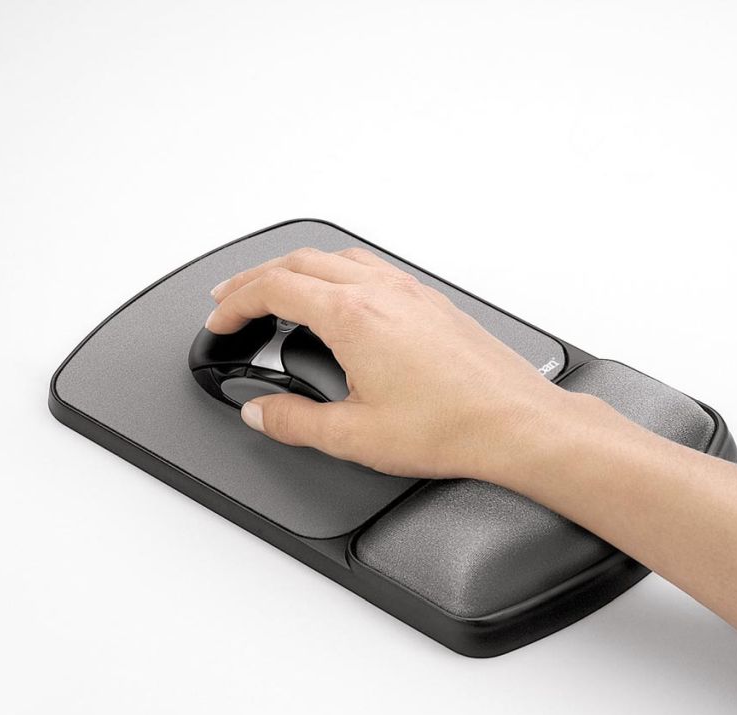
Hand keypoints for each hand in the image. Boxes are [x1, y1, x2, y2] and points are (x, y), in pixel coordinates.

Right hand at [205, 247, 583, 478]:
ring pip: (338, 257)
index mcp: (354, 316)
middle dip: (257, 278)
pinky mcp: (433, 303)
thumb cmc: (453, 425)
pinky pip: (373, 267)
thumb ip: (296, 423)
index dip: (236, 302)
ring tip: (280, 291)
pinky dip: (339, 273)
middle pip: (300, 262)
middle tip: (233, 300)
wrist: (516, 422)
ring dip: (298, 269)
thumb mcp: (354, 436)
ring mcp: (411, 292)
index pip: (274, 288)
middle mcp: (382, 292)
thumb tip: (263, 413)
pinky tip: (343, 298)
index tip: (220, 320)